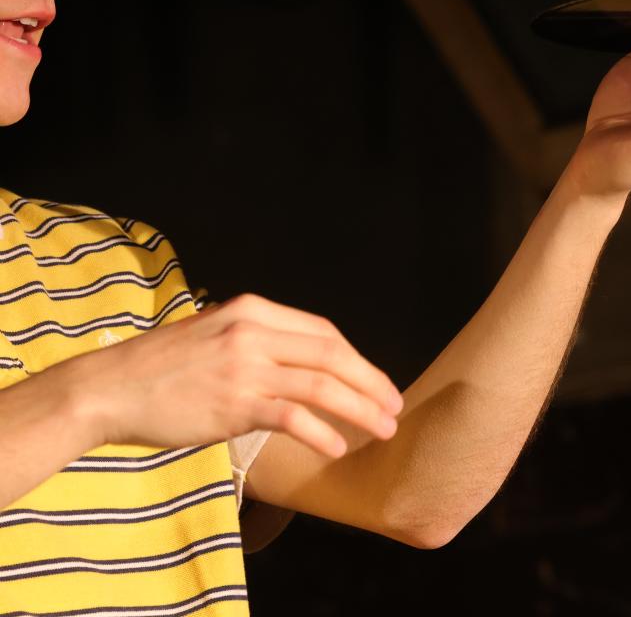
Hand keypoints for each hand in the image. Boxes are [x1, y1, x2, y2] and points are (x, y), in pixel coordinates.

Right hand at [55, 292, 403, 458]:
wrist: (110, 388)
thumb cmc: (161, 367)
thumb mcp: (215, 334)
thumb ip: (256, 340)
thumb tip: (299, 362)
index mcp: (252, 309)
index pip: (322, 330)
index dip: (356, 357)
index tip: (375, 380)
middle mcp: (254, 331)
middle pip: (332, 354)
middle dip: (370, 381)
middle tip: (394, 406)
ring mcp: (245, 366)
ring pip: (322, 384)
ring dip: (360, 408)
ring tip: (383, 428)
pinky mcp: (234, 402)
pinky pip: (293, 416)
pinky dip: (321, 433)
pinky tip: (337, 447)